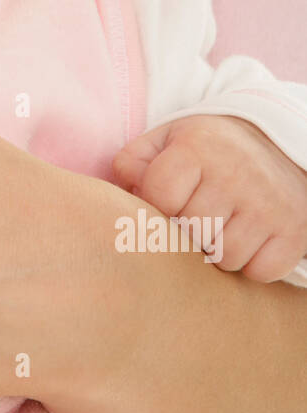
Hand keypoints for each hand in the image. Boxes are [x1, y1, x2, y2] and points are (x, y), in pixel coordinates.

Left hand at [112, 114, 306, 280]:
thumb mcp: (168, 140)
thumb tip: (122, 193)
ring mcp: (269, 205)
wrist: (279, 146)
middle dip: (188, 229)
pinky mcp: (294, 231)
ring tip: (223, 224)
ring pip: (224, 258)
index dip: (158, 204)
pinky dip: (252, 264)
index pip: (159, 197)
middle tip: (199, 212)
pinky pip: (260, 272)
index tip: (170, 197)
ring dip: (218, 249)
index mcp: (198, 147)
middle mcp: (237, 174)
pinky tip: (250, 238)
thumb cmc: (210, 150)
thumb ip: (133, 162)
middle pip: (191, 232)